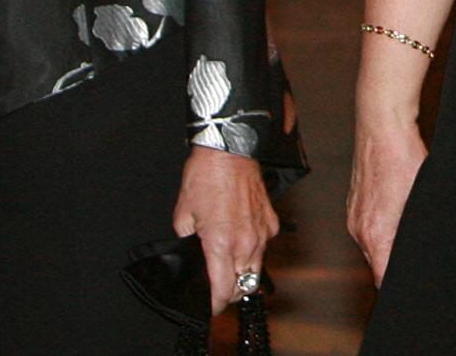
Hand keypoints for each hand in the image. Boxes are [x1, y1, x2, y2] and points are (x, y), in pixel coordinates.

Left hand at [173, 146, 279, 313]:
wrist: (229, 150)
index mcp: (222, 244)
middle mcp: (246, 244)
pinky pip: (263, 247)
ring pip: (256, 269)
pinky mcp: (272, 222)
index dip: (215, 304)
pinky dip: (253, 250)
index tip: (210, 306)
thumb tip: (191, 250)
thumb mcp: (184, 212)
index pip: (223, 291)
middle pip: (243, 286)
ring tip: (228, 264)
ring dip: (242, 273)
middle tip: (217, 286)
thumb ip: (187, 238)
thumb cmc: (205, 176)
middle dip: (229, 291)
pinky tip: (240, 238)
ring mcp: (263, 234)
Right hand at [347, 118, 425, 284]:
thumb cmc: (404, 159)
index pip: (383, 279)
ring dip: (389, 242)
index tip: (412, 284)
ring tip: (408, 225)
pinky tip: (397, 208)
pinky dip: (382, 226)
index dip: (399, 285)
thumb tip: (420, 253)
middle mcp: (358, 229)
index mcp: (374, 235)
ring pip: (373, 244)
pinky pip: (368, 226)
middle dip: (395, 262)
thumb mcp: (421, 203)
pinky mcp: (354, 202)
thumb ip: (416, 236)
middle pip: (378, 263)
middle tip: (418, 251)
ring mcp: (353, 214)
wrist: (383, 126)